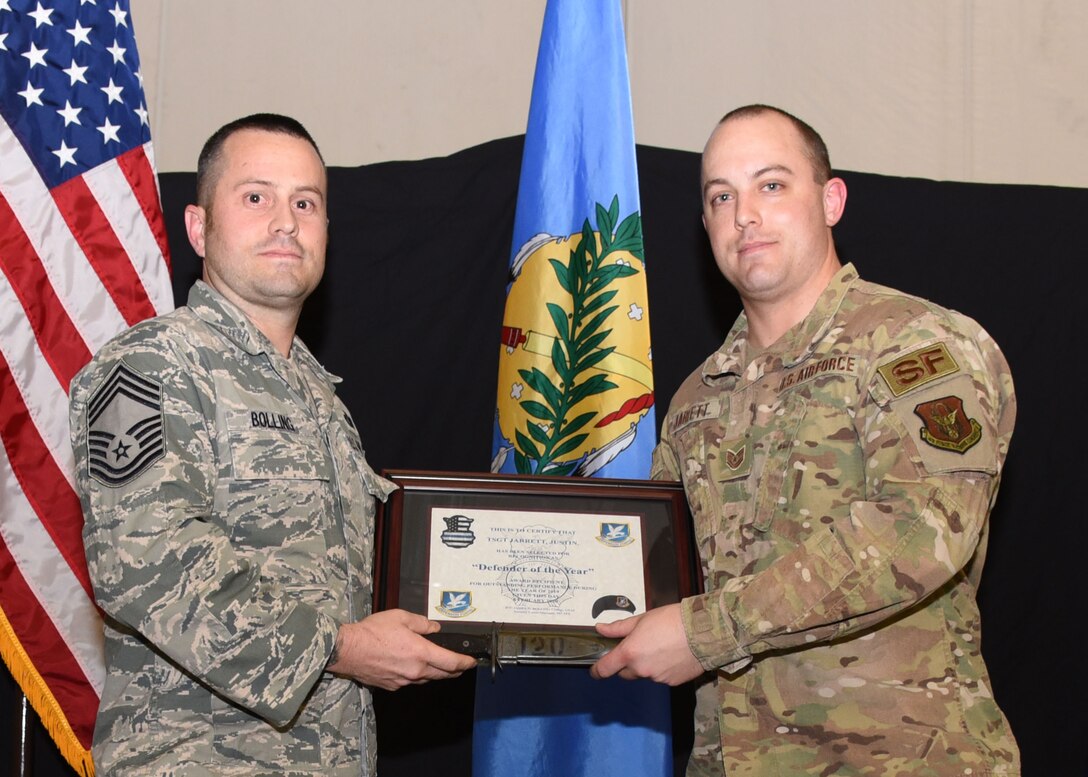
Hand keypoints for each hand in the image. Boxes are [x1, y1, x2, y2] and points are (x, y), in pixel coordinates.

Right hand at [327, 609, 476, 690]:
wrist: (348, 650)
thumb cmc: (373, 631)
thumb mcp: (401, 617)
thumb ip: (422, 623)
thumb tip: (434, 629)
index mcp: (421, 652)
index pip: (451, 663)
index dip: (465, 663)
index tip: (472, 662)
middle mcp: (415, 670)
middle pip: (442, 675)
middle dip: (455, 671)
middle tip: (461, 666)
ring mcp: (403, 681)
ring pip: (426, 679)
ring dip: (436, 674)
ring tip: (440, 667)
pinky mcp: (392, 686)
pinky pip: (410, 682)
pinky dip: (416, 675)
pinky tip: (413, 668)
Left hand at [589, 604, 703, 685]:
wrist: (703, 632)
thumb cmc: (671, 620)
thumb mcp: (641, 619)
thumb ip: (618, 628)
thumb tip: (600, 629)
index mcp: (629, 653)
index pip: (605, 669)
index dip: (597, 671)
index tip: (595, 671)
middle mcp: (640, 670)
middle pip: (625, 672)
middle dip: (627, 663)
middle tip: (639, 646)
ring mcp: (656, 678)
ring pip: (644, 674)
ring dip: (646, 665)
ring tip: (661, 647)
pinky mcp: (672, 683)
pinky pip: (661, 677)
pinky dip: (662, 669)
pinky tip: (672, 655)